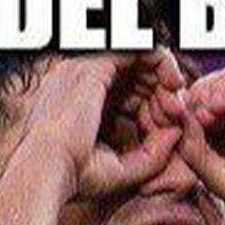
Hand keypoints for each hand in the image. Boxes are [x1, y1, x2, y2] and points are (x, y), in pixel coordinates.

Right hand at [22, 52, 184, 199]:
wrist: (47, 169)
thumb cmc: (75, 177)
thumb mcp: (121, 169)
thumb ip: (152, 154)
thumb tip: (177, 131)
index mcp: (80, 103)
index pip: (126, 93)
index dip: (153, 109)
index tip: (168, 131)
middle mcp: (80, 81)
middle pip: (134, 75)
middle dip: (162, 95)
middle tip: (177, 117)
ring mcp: (86, 69)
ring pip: (139, 58)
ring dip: (164, 79)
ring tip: (176, 106)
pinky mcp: (95, 65)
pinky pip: (138, 48)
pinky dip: (162, 62)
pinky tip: (174, 85)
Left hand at [175, 58, 224, 224]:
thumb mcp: (221, 179)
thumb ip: (194, 150)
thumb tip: (178, 116)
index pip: (198, 113)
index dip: (189, 110)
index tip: (187, 121)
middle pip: (214, 90)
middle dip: (205, 95)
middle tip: (208, 112)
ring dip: (223, 82)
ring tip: (223, 102)